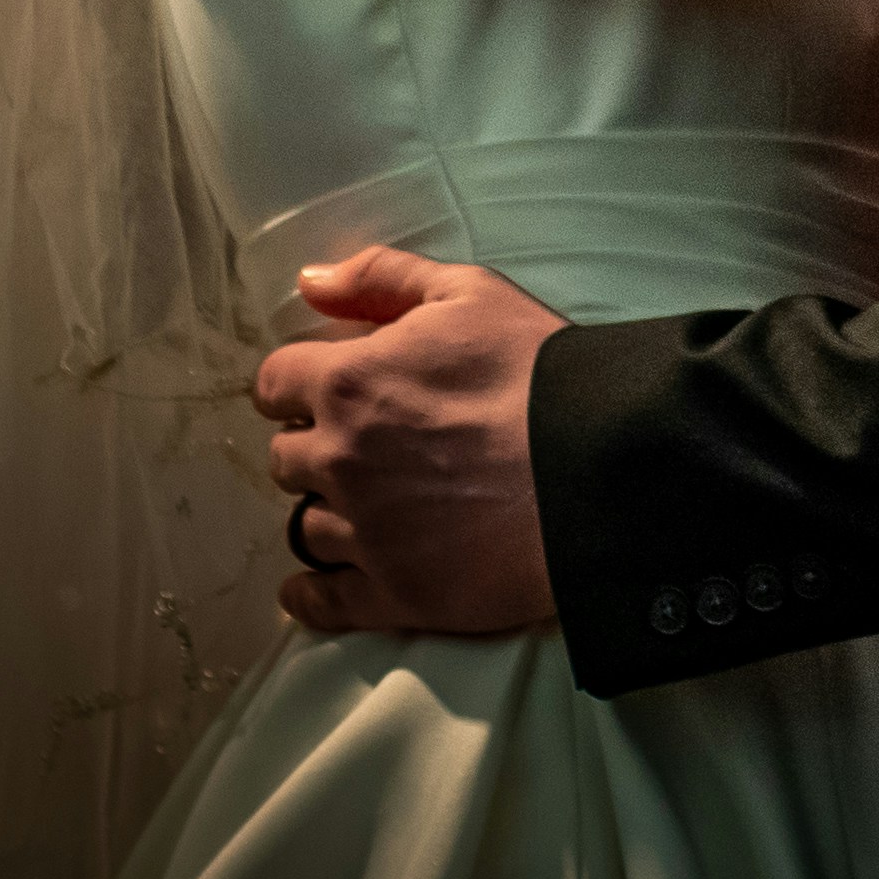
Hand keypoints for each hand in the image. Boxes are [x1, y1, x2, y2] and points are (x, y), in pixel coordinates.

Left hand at [258, 246, 568, 632]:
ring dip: (327, 511)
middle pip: (287, 458)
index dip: (299, 384)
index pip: (276, 384)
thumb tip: (311, 283)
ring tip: (367, 506)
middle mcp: (342, 460)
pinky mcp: (395, 592)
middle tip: (362, 445)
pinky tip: (312, 587)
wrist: (602, 464)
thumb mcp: (469, 293)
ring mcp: (365, 533)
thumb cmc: (539, 372)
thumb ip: (382, 277)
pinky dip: (310, 595)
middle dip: (316, 446)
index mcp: (351, 383)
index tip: (325, 391)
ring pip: (305, 525)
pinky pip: (322, 601)